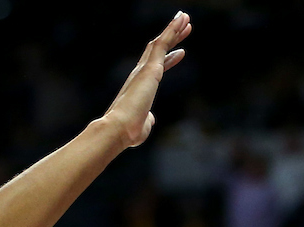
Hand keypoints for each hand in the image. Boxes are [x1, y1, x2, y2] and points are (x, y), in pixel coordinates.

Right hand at [102, 11, 191, 148]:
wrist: (118, 128)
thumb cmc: (128, 131)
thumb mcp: (143, 125)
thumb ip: (148, 119)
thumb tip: (150, 119)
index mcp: (139, 87)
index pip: (156, 68)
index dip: (169, 59)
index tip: (180, 52)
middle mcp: (140, 74)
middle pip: (158, 50)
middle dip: (172, 39)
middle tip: (184, 27)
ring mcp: (144, 69)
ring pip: (161, 43)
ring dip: (174, 29)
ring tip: (185, 17)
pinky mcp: (150, 68)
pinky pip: (163, 43)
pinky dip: (172, 30)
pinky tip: (181, 20)